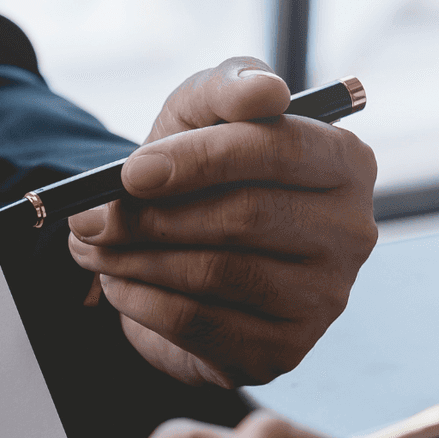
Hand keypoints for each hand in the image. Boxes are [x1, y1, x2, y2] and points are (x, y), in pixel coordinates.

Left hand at [69, 57, 376, 386]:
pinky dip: (142, 302)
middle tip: (87, 217)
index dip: (199, 159)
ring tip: (94, 246)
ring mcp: (324, 299)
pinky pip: (201, 325)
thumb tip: (263, 93)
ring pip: (217, 274)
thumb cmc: (203, 169)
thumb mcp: (203, 113)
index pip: (279, 150)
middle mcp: (351, 232)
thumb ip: (227, 87)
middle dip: (151, 217)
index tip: (131, 171)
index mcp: (345, 161)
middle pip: (245, 218)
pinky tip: (118, 282)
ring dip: (136, 259)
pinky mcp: (285, 350)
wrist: (186, 246)